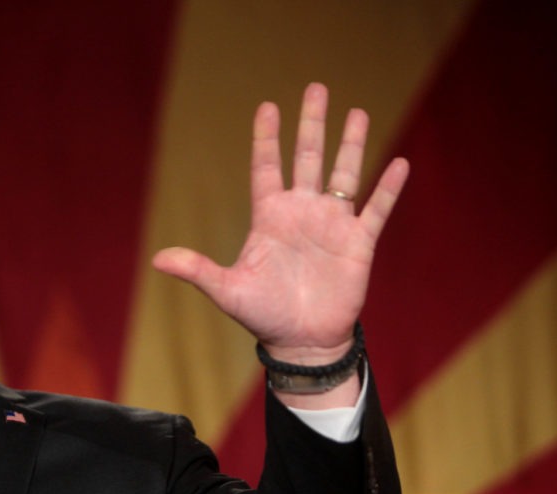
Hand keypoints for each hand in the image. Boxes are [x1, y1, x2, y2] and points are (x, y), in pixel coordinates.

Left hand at [152, 82, 408, 364]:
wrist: (301, 342)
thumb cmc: (263, 315)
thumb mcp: (227, 290)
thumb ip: (197, 270)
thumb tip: (157, 260)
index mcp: (270, 218)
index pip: (266, 168)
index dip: (267, 138)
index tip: (268, 106)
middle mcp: (302, 213)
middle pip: (307, 158)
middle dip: (311, 124)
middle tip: (316, 88)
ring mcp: (331, 225)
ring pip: (343, 175)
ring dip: (351, 144)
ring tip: (356, 112)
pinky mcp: (358, 243)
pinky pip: (376, 209)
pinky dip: (388, 188)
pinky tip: (398, 162)